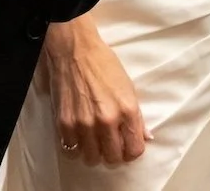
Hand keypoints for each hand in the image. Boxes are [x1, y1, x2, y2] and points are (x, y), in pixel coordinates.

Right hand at [43, 20, 150, 165]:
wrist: (76, 50)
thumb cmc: (104, 65)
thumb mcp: (128, 87)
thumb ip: (136, 116)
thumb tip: (144, 137)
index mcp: (127, 110)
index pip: (134, 150)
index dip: (132, 151)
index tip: (127, 146)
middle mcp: (106, 120)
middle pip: (113, 158)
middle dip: (114, 154)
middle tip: (110, 144)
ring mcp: (84, 124)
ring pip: (91, 158)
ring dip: (94, 152)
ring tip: (94, 139)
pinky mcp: (64, 124)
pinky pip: (71, 150)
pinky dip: (76, 147)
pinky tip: (79, 135)